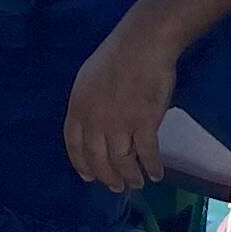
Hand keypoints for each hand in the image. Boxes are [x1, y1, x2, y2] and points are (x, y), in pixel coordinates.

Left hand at [63, 11, 187, 192]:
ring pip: (122, 161)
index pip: (74, 146)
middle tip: (116, 186)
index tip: (89, 177)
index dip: (82, 164)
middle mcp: (95, 122)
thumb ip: (86, 105)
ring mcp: (119, 125)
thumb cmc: (115, 57)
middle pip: (98, 159)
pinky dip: (152, 167)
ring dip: (130, 176)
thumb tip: (91, 126)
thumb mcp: (87, 80)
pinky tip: (156, 174)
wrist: (142, 45)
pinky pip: (147, 154)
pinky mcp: (144, 125)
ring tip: (136, 183)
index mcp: (77, 109)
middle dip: (108, 177)